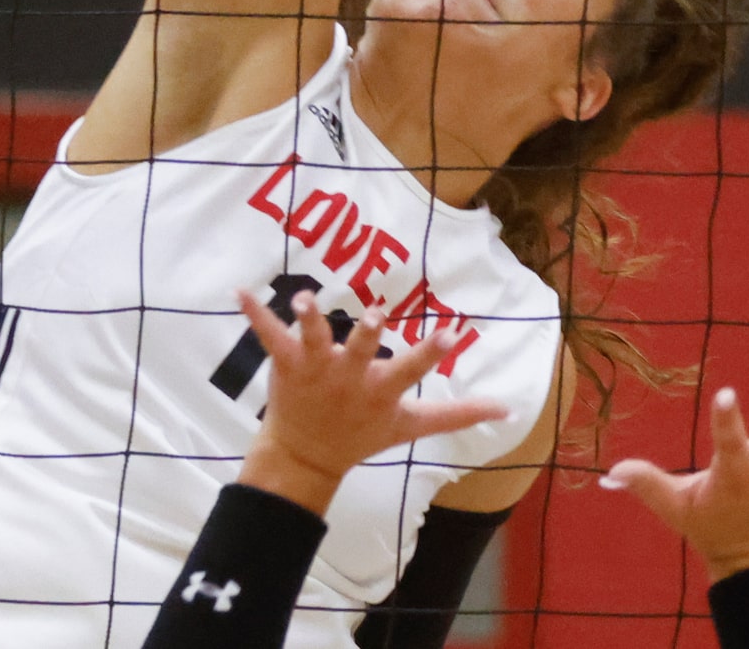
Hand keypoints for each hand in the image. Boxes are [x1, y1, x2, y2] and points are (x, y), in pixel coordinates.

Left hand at [235, 289, 510, 515]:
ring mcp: (316, 369)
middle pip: (360, 352)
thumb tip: (508, 407)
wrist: (304, 457)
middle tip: (375, 313)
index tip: (450, 331)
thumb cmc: (364, 434)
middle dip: (366, 334)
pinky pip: (269, 336)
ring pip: (312, 340)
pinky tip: (240, 291)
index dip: (431, 351)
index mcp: (382, 390)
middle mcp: (349, 379)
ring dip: (308, 319)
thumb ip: (458, 414)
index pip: (412, 368)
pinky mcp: (286, 364)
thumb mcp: (413, 426)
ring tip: (304, 297)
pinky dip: (255, 314)